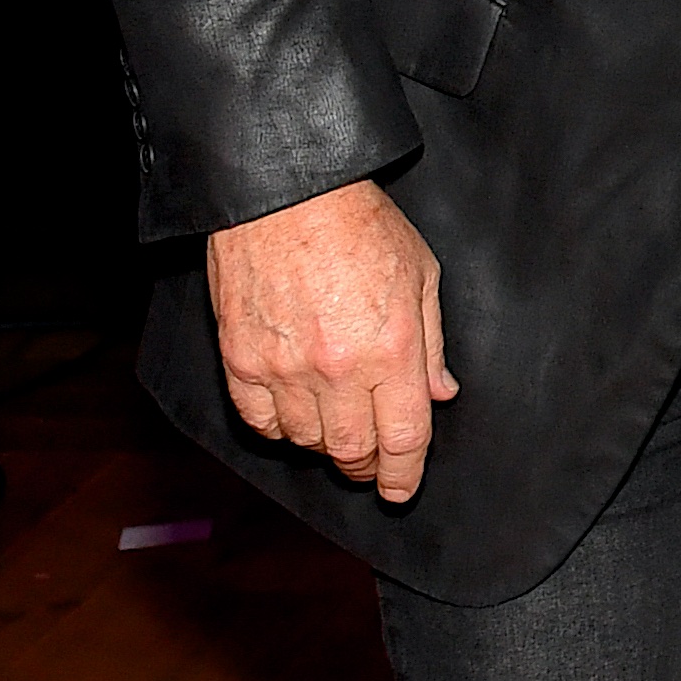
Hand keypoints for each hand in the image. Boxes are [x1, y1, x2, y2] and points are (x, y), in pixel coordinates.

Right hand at [207, 180, 452, 504]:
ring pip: (305, 441)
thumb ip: (432, 342)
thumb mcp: (420, 273)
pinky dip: (278, 428)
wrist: (286, 190)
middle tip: (371, 468)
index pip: (403, 438)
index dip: (404, 474)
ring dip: (324, 446)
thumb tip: (440, 393)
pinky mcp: (241, 358)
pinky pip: (259, 420)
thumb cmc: (359, 222)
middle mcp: (338, 368)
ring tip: (334, 431)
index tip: (400, 490)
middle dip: (366, 468)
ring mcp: (285, 367)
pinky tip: (293, 417)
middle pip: (352, 450)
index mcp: (392, 349)